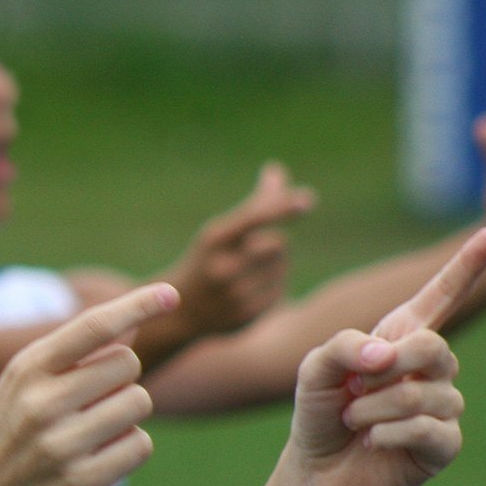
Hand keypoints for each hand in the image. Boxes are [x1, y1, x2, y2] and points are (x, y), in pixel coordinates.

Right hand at [0, 283, 178, 485]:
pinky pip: (139, 445)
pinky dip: (127, 450)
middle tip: (93, 403)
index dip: (136, 305)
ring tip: (91, 433)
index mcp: (25, 370)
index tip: (171, 294)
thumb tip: (132, 321)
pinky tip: (97, 460)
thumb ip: (75, 356)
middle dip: (122, 380)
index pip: (93, 326)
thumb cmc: (2, 440)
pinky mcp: (81, 483)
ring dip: (127, 416)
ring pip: (139, 403)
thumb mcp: (22, 388)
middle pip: (127, 364)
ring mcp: (60, 444)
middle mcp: (41, 403)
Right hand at [161, 162, 316, 337]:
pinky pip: (280, 291)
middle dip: (272, 243)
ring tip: (244, 275)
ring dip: (273, 266)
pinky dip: (271, 288)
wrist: (178, 312)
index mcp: (214, 240)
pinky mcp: (247, 316)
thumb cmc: (205, 261)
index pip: (255, 217)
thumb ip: (253, 205)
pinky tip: (247, 293)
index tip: (307, 200)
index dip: (282, 207)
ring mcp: (235, 294)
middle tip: (249, 252)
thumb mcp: (219, 232)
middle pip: (279, 242)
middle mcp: (223, 267)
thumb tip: (276, 169)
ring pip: (282, 267)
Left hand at [287, 228, 485, 485]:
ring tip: (352, 419)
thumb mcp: (314, 368)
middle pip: (432, 348)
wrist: (315, 469)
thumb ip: (343, 345)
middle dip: (386, 368)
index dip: (465, 268)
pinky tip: (370, 441)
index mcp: (402, 338)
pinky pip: (425, 429)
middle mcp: (432, 368)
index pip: (440, 297)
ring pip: (422, 394)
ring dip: (372, 408)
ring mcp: (443, 406)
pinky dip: (386, 433)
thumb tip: (387, 353)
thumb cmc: (320, 411)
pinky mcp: (444, 444)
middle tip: (353, 388)